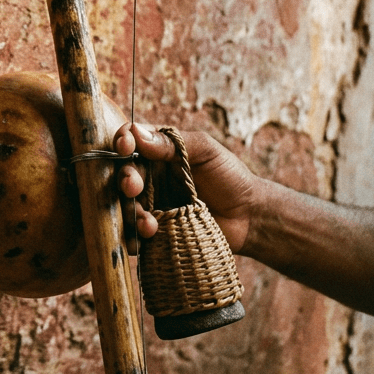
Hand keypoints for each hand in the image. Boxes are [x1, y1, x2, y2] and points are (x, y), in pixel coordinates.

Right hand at [114, 122, 257, 253]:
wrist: (250, 218)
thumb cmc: (231, 177)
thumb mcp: (207, 151)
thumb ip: (173, 142)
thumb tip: (137, 134)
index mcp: (160, 152)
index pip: (131, 141)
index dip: (123, 142)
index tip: (125, 148)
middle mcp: (150, 175)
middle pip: (123, 173)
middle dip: (125, 180)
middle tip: (134, 188)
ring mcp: (151, 203)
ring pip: (125, 205)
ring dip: (130, 213)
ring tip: (149, 224)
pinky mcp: (156, 228)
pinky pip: (134, 233)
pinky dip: (133, 237)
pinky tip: (143, 239)